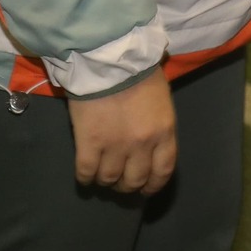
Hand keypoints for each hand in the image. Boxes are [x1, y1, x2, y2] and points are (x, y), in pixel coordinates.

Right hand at [68, 72, 175, 194]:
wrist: (111, 61)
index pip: (163, 170)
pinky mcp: (89, 143)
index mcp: (164, 132)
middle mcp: (142, 144)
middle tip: (121, 182)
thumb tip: (152, 143)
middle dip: (128, 185)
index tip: (146, 189)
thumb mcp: (161, 101)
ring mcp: (115, 146)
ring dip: (106, 181)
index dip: (154, 184)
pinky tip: (85, 174)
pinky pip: (86, 172)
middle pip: (135, 179)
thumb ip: (159, 126)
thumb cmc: (139, 74)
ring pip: (110, 179)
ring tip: (102, 175)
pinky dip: (86, 178)